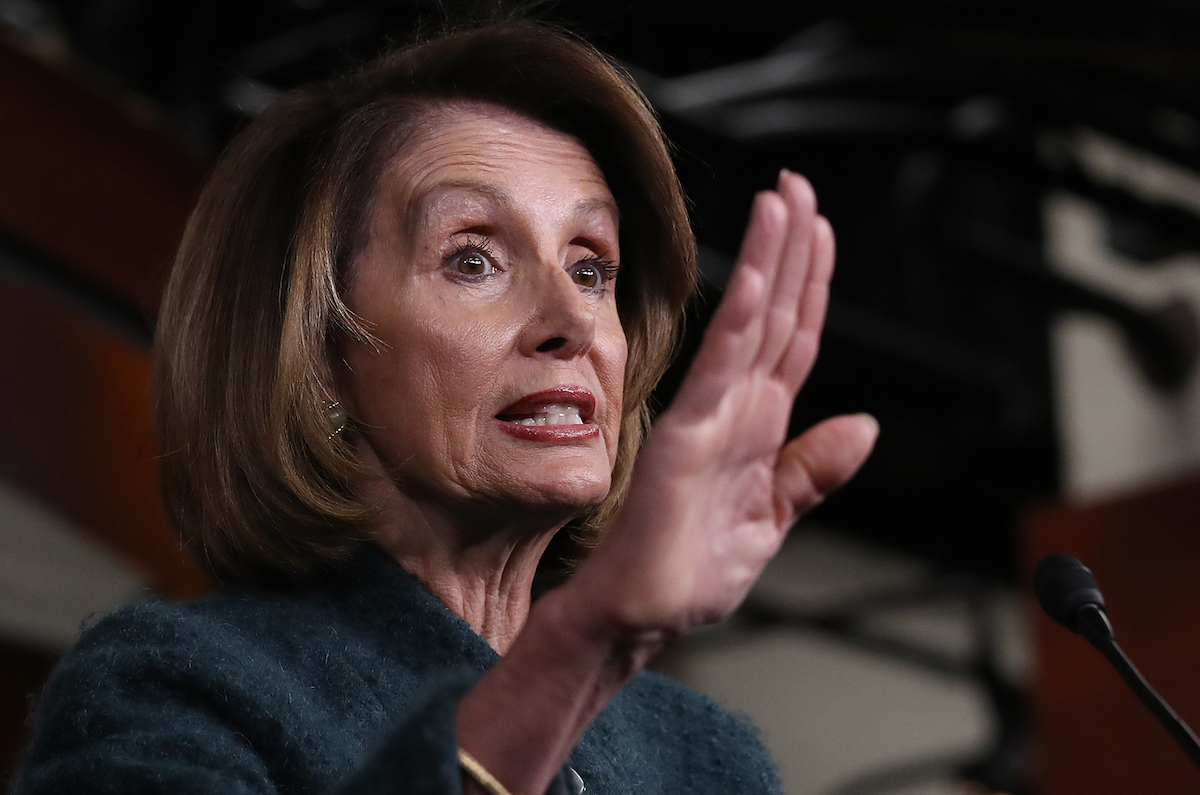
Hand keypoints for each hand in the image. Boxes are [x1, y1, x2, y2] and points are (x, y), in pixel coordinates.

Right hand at [569, 170, 877, 635]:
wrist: (643, 614)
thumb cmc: (692, 570)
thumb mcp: (772, 518)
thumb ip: (813, 470)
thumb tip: (864, 426)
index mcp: (760, 424)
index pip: (794, 338)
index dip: (810, 281)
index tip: (820, 226)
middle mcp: (736, 409)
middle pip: (775, 315)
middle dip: (790, 247)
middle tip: (796, 184)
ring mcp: (711, 418)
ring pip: (750, 327)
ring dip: (768, 263)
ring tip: (779, 202)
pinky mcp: (687, 439)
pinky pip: (720, 373)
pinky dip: (739, 325)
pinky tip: (756, 281)